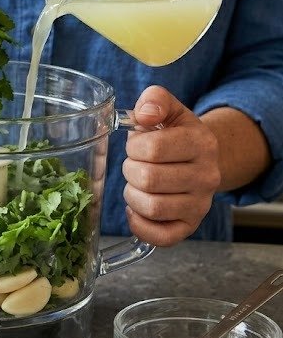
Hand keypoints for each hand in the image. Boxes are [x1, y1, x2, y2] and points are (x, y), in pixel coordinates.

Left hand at [122, 86, 220, 245]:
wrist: (201, 159)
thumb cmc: (175, 134)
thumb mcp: (169, 109)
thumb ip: (155, 99)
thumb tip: (143, 114)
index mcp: (201, 143)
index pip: (153, 148)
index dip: (134, 147)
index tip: (137, 146)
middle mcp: (206, 176)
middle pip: (148, 179)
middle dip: (130, 171)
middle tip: (135, 166)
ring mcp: (200, 204)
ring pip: (152, 207)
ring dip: (132, 196)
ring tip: (137, 185)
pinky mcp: (190, 226)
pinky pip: (161, 237)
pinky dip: (139, 225)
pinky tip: (136, 209)